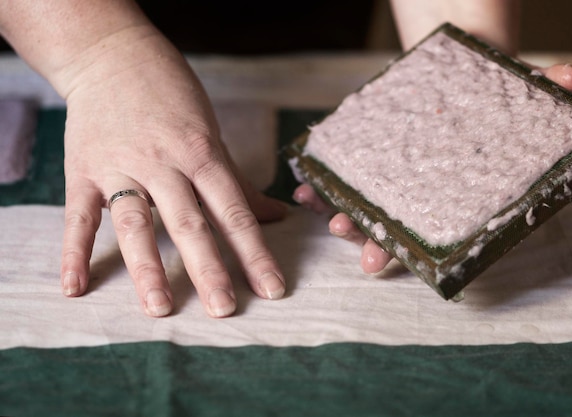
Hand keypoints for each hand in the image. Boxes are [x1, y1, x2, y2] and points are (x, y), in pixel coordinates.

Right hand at [59, 28, 286, 317]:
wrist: (112, 54)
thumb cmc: (171, 95)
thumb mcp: (210, 132)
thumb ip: (237, 181)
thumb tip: (276, 215)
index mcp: (201, 153)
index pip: (234, 211)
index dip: (255, 252)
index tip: (272, 288)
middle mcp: (163, 164)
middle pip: (190, 223)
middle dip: (209, 269)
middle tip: (224, 310)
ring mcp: (120, 168)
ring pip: (136, 224)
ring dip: (147, 268)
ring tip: (160, 308)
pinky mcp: (84, 170)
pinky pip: (79, 216)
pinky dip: (74, 252)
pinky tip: (75, 286)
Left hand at [293, 63, 571, 274]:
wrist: (462, 79)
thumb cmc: (493, 98)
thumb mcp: (518, 93)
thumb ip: (544, 93)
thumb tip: (571, 77)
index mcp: (465, 199)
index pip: (443, 234)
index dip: (418, 252)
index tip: (391, 260)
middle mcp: (430, 201)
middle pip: (405, 233)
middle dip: (381, 246)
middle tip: (365, 258)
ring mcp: (400, 187)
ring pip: (372, 214)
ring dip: (347, 220)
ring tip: (328, 218)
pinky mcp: (375, 166)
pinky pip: (348, 182)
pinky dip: (326, 187)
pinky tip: (306, 187)